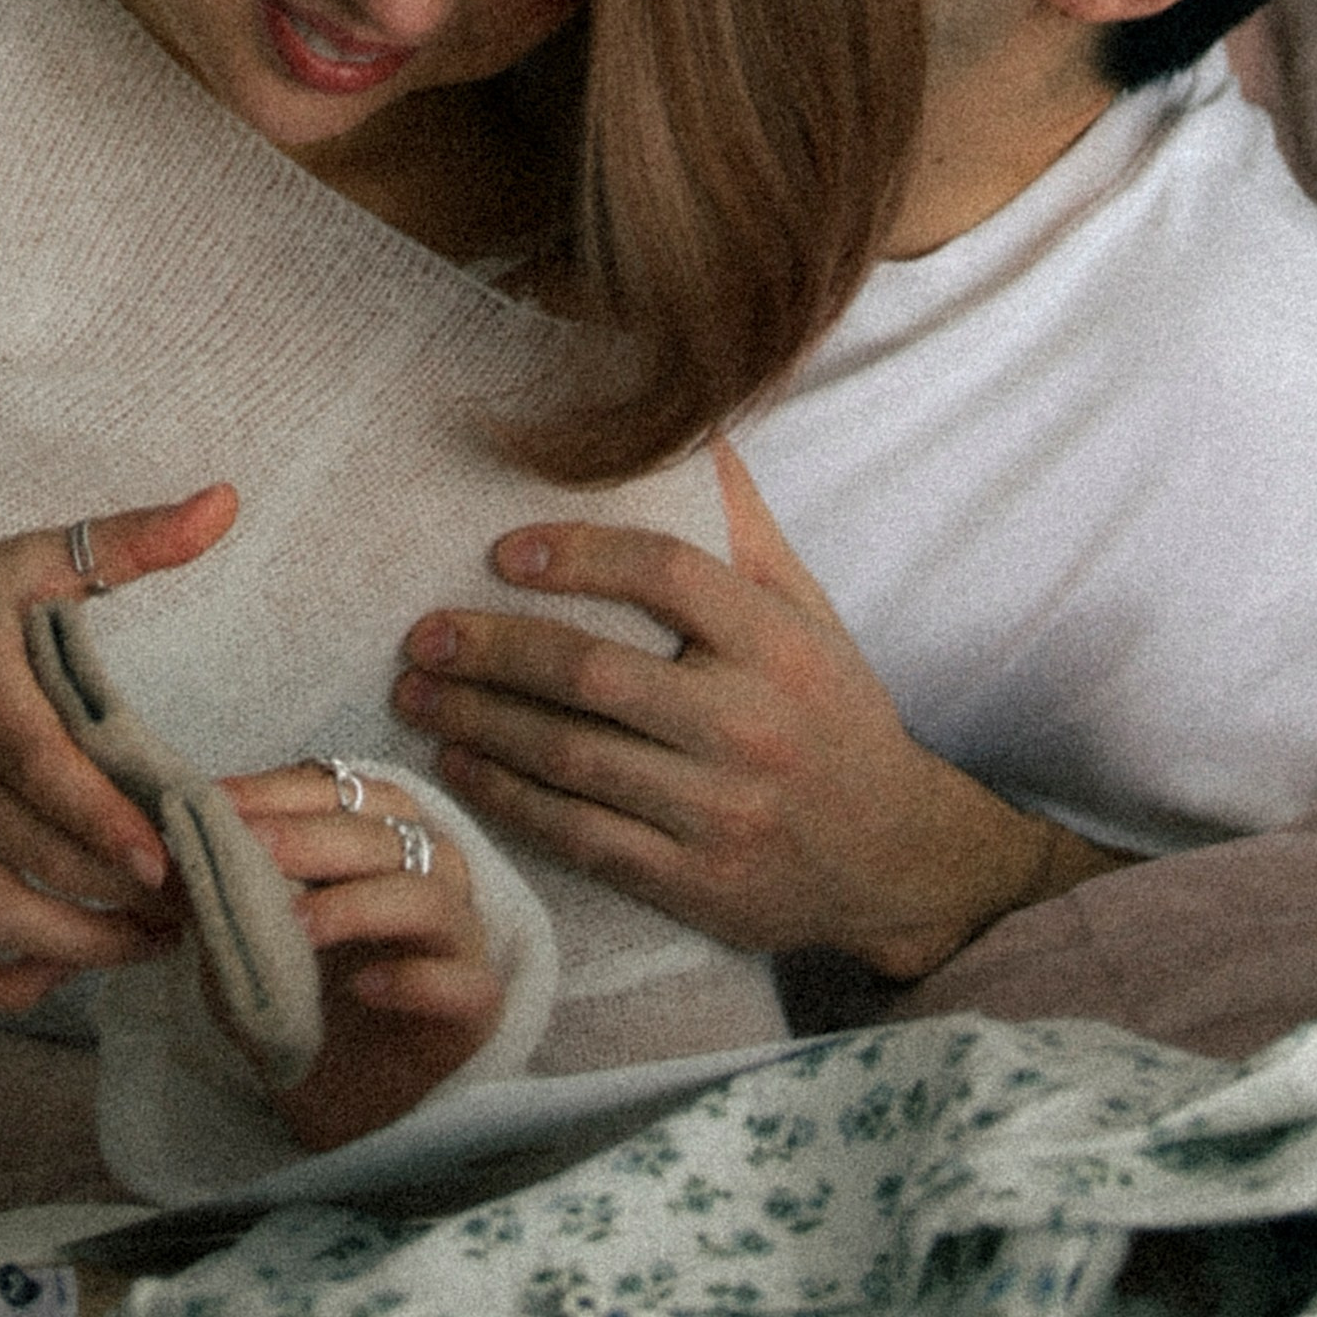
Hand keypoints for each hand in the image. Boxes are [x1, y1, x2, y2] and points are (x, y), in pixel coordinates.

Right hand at [0, 486, 238, 1012]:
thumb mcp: (17, 562)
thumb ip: (126, 541)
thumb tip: (225, 503)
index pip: (41, 764)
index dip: (106, 819)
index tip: (170, 856)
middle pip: (33, 852)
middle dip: (123, 894)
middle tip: (203, 902)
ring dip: (82, 947)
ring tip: (158, 941)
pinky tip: (61, 974)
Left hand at [215, 764, 503, 1152]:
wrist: (338, 1101)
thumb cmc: (299, 1003)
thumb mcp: (244, 946)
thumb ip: (221, 899)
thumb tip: (171, 854)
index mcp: (377, 842)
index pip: (343, 792)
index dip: (280, 792)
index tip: (217, 805)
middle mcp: (428, 875)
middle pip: (387, 834)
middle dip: (314, 835)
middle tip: (253, 847)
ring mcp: (459, 938)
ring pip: (428, 896)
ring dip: (358, 903)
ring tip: (298, 924)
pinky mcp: (475, 1007)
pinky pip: (461, 982)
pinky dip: (414, 980)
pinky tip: (364, 988)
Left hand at [392, 444, 1127, 979]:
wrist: (899, 861)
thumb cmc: (836, 716)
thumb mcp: (810, 616)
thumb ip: (745, 533)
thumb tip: (693, 434)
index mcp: (779, 647)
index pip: (669, 576)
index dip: (580, 554)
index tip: (503, 550)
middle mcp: (750, 726)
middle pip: (596, 676)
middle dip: (495, 649)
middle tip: (424, 633)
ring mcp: (720, 811)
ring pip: (572, 758)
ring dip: (480, 722)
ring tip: (417, 693)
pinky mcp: (694, 883)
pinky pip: (580, 835)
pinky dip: (508, 797)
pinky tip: (459, 764)